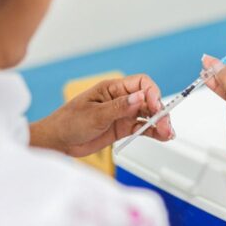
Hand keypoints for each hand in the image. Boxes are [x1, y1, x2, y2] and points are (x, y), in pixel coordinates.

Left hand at [29, 75, 172, 156]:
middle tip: (164, 124)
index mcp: (112, 89)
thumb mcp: (94, 114)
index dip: (152, 93)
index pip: (141, 84)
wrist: (57, 142)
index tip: (156, 106)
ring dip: (159, 123)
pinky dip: (153, 132)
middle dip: (159, 111)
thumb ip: (118, 107)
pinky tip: (162, 136)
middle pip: (148, 100)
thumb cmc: (68, 122)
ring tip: (167, 133)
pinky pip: (142, 128)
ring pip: (148, 115)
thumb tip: (140, 97)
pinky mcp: (122, 129)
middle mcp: (120, 100)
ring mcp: (122, 115)